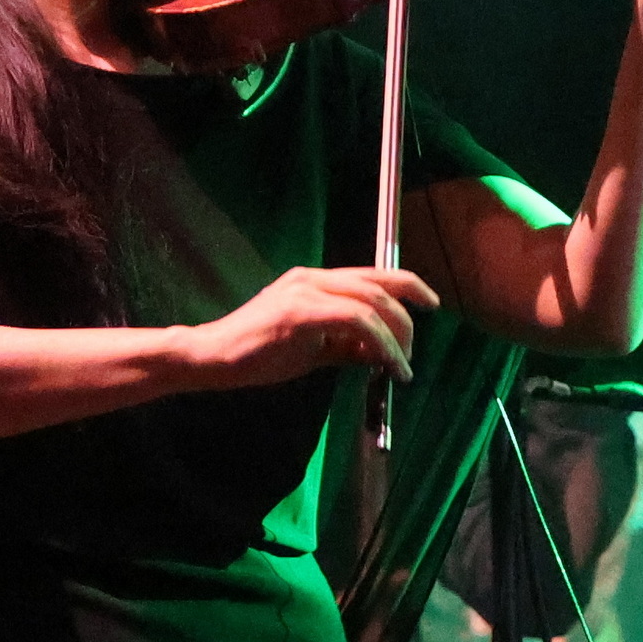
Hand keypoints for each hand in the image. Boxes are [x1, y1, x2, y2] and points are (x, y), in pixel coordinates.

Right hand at [178, 266, 439, 390]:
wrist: (212, 358)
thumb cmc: (258, 354)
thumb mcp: (313, 348)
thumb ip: (347, 346)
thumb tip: (380, 354)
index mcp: (315, 281)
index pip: (373, 274)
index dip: (408, 285)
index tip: (431, 303)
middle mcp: (313, 278)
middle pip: (379, 285)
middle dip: (406, 318)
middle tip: (411, 354)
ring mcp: (305, 291)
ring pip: (371, 304)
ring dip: (395, 337)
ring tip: (401, 367)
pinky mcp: (299, 312)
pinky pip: (356, 323)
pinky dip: (380, 344)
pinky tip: (386, 366)